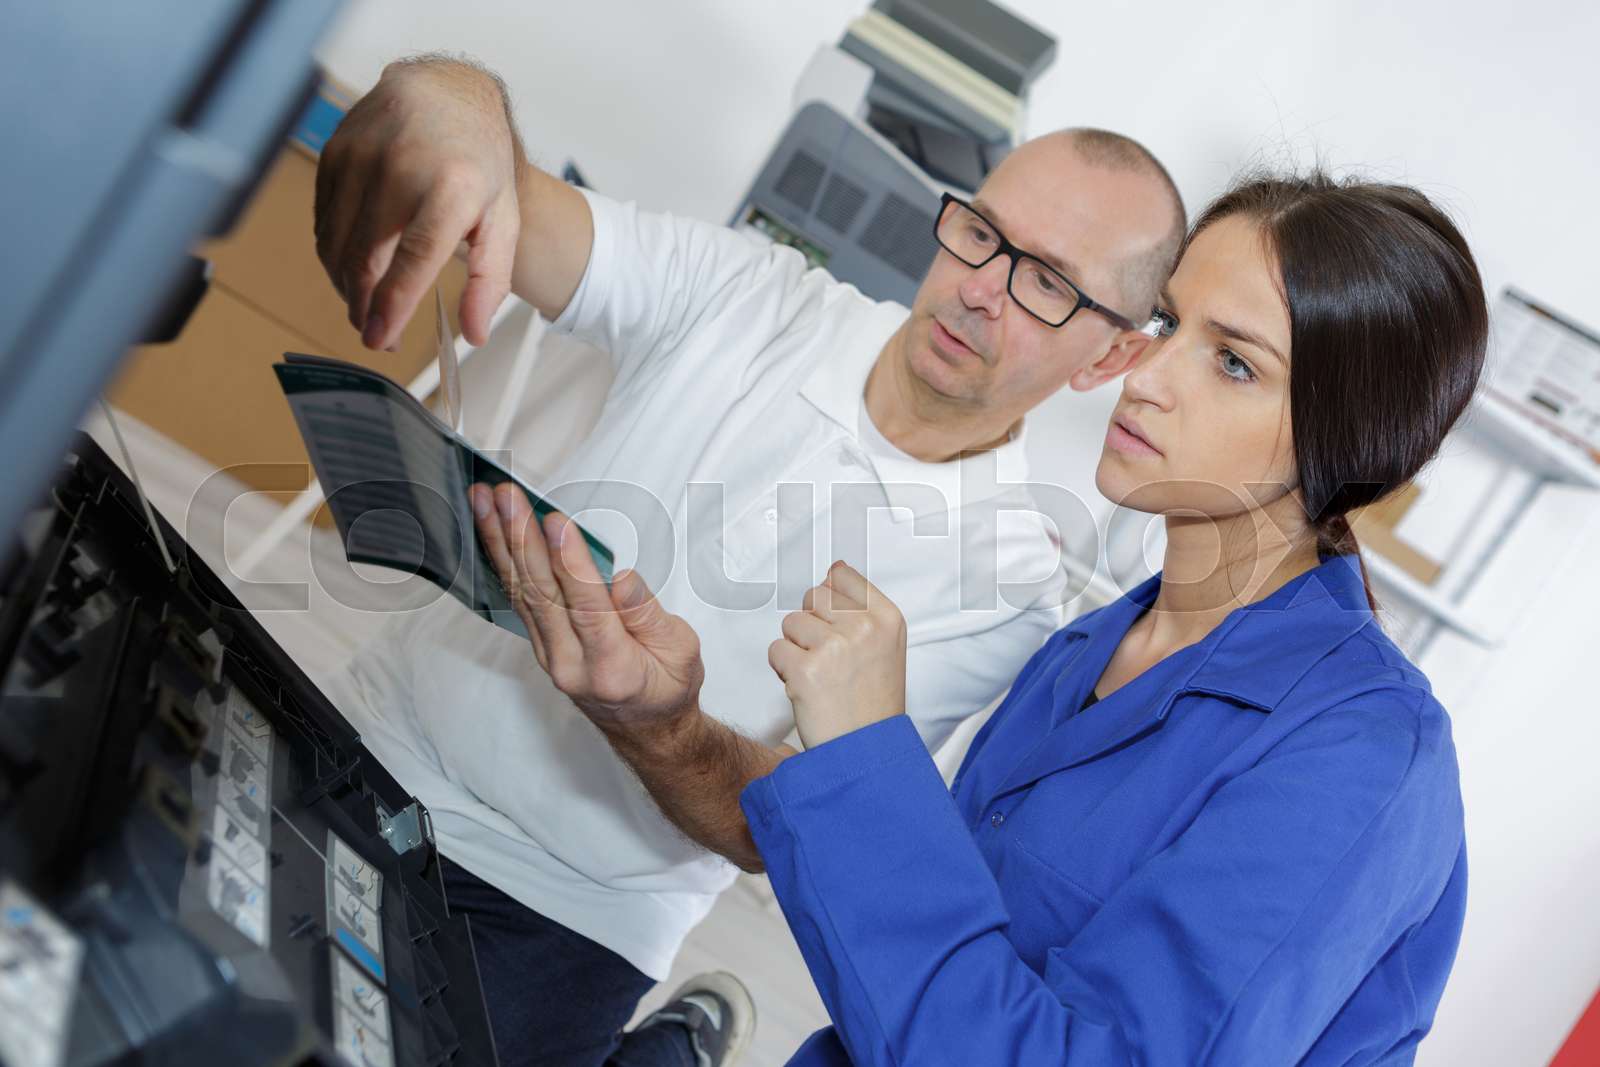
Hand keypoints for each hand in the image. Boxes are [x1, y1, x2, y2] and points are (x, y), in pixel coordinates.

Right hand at [315, 58, 521, 350]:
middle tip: (377, 334)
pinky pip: (324, 220)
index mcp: (451, 186)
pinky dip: (334, 253)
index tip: (380, 339)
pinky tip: (353, 267)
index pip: (412, 259)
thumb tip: (474, 335)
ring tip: (366, 306)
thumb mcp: (503, 219)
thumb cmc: (479, 160)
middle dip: (365, 306)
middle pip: (365, 258)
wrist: (448, 91)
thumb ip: (491, 280)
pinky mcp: (334, 152)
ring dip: (346, 286)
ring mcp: (361, 155)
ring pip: (336, 244)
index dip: (391, 306)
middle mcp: (401, 166)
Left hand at [469, 483, 703, 734]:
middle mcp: (572, 665)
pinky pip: (519, 600)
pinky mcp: (542, 647)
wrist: (648, 730)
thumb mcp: (681, 651)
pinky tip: (491, 533)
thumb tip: (623, 579)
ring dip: (501, 544)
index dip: (570, 563)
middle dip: (521, 539)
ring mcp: (551, 658)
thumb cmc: (668, 686)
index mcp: (613, 668)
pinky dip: (504, 563)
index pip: (587, 608)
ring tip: (485, 502)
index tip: (555, 521)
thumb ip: (648, 615)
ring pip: (523, 593)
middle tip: (505, 497)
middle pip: (542, 595)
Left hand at [768, 562, 906, 748]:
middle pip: (814, 597)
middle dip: (812, 625)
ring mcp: (835, 647)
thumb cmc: (873, 704)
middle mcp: (864, 627)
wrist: (867, 751)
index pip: (843, 577)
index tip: (836, 627)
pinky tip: (806, 687)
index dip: (831, 603)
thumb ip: (861, 609)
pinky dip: (783, 669)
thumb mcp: (886, 647)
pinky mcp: (806, 670)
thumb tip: (833, 572)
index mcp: (888, 618)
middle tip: (828, 658)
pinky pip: (776, 650)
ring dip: (796, 648)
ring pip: (791, 622)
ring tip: (819, 675)